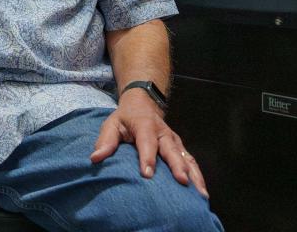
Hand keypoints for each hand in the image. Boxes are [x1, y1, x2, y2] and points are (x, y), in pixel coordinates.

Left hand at [90, 90, 208, 198]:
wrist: (143, 103)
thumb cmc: (125, 118)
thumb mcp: (111, 124)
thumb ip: (105, 141)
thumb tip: (95, 158)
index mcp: (145, 125)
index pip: (147, 142)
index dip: (147, 158)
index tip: (147, 174)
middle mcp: (164, 133)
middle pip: (171, 150)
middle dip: (177, 166)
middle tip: (182, 182)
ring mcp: (174, 140)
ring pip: (186, 157)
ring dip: (194, 174)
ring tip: (200, 193)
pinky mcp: (180, 147)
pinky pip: (191, 161)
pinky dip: (198, 175)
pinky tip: (201, 191)